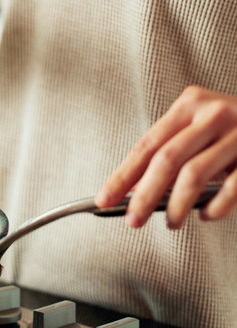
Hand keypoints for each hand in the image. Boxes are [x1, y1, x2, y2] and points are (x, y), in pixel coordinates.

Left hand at [95, 86, 236, 228]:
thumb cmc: (233, 130)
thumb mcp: (199, 130)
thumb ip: (170, 152)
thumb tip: (133, 191)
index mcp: (189, 104)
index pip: (147, 145)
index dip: (123, 175)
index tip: (104, 199)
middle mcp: (214, 113)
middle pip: (166, 160)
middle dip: (144, 196)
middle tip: (132, 220)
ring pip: (194, 176)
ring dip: (176, 206)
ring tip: (171, 223)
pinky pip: (231, 188)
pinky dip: (214, 208)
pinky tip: (205, 215)